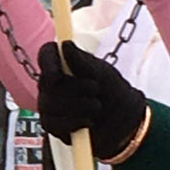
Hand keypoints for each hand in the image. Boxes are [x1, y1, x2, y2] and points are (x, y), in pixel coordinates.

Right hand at [36, 39, 149, 159]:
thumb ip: (82, 62)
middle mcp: (51, 83)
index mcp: (62, 63)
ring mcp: (48, 103)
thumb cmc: (111, 90)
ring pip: (50, 104)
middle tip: (96, 90)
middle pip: (47, 83)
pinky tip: (88, 121)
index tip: (57, 73)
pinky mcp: (51, 124)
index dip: (48, 62)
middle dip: (75, 88)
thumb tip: (65, 44)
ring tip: (97, 107)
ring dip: (79, 106)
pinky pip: (53, 123)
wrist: (122, 120)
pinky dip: (74, 122)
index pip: (46, 54)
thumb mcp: (102, 73)